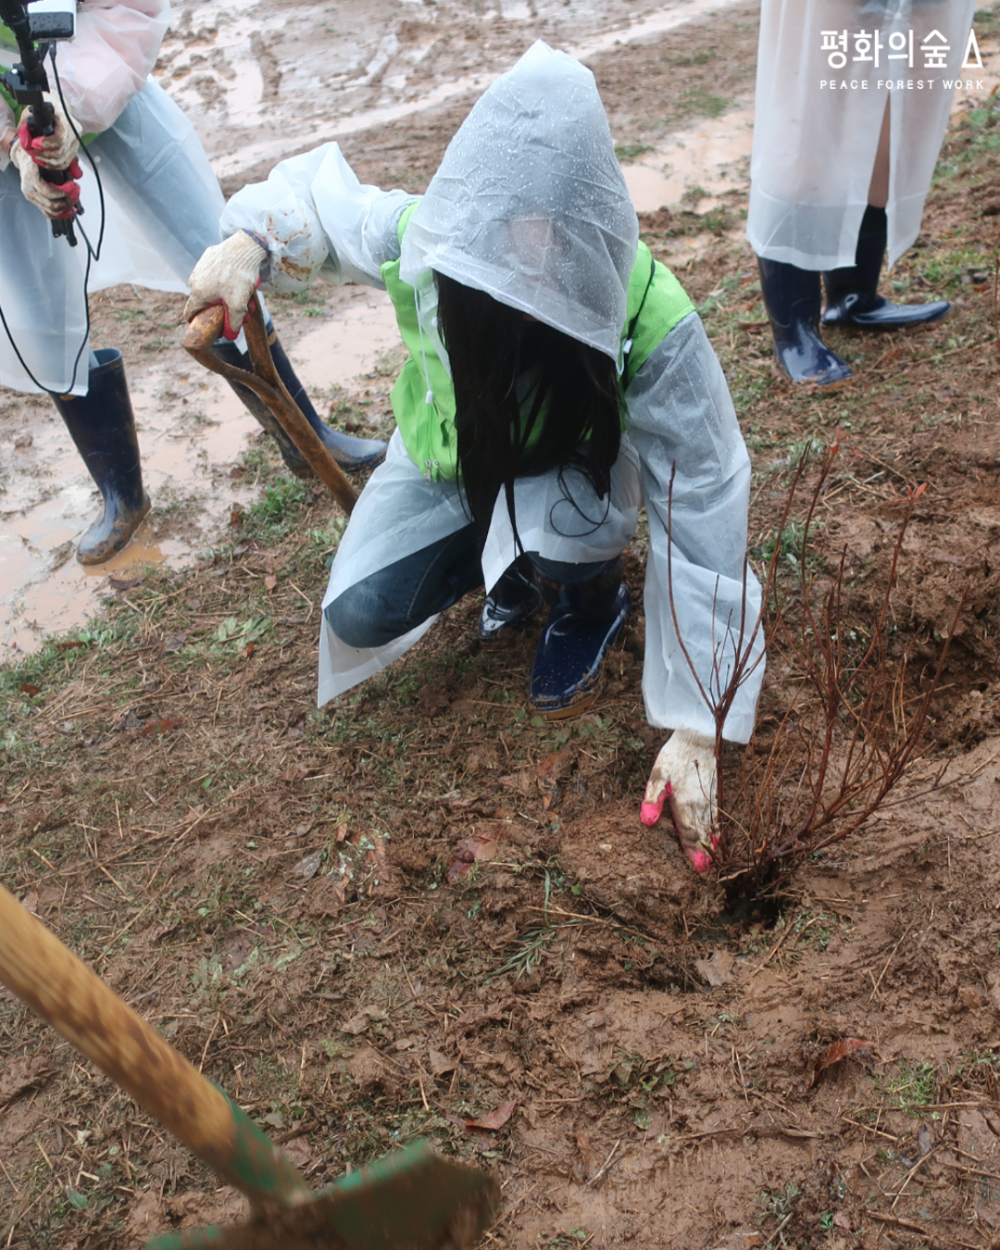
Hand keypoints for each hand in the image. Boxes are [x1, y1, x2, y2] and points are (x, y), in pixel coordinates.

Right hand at [9, 137, 79, 218]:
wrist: (24, 160)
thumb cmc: (35, 158)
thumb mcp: (47, 159)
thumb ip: (61, 166)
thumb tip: (77, 174)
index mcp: (31, 178)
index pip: (47, 192)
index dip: (60, 194)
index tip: (68, 193)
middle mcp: (29, 189)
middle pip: (49, 204)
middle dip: (63, 203)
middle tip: (73, 199)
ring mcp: (30, 196)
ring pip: (48, 210)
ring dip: (62, 210)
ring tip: (72, 207)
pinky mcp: (33, 200)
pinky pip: (46, 212)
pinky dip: (57, 214)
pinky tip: (66, 213)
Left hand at [17, 94, 79, 170]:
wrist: (58, 109)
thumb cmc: (46, 109)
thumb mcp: (36, 111)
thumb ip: (28, 123)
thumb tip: (25, 139)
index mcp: (67, 121)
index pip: (60, 138)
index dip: (47, 144)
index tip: (35, 144)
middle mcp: (74, 134)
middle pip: (61, 151)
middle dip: (44, 153)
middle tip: (32, 151)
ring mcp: (75, 144)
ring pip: (63, 160)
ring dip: (47, 160)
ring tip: (36, 156)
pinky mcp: (73, 152)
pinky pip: (64, 163)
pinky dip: (53, 165)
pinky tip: (43, 162)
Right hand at [185, 231, 268, 340]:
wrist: (244, 247)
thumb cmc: (239, 277)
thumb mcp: (238, 305)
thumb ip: (233, 323)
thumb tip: (229, 337)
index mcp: (198, 293)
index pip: (190, 313)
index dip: (198, 323)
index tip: (209, 328)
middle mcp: (195, 280)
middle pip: (206, 302)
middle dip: (223, 310)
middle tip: (242, 312)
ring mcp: (200, 268)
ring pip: (213, 288)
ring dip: (228, 296)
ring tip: (247, 297)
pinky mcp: (209, 258)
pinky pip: (215, 275)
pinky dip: (227, 281)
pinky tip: (241, 280)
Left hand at [640, 729, 717, 873]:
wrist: (699, 737)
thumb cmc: (675, 755)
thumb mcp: (658, 774)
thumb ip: (653, 798)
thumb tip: (647, 822)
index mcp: (683, 802)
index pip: (687, 832)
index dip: (691, 850)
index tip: (694, 868)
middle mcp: (699, 803)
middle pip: (701, 833)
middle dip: (702, 853)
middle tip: (705, 872)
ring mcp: (709, 798)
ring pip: (711, 826)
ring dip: (711, 844)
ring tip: (713, 862)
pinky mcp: (715, 792)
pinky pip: (718, 815)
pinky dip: (718, 829)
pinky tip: (718, 837)